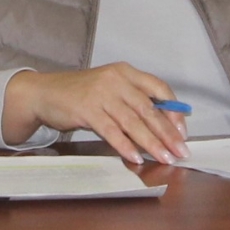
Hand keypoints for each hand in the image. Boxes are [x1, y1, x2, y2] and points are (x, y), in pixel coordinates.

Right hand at [2, 62, 189, 164]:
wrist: (46, 92)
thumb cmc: (83, 93)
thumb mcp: (111, 88)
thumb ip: (133, 99)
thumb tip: (162, 123)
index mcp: (126, 72)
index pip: (158, 87)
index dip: (173, 109)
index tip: (182, 130)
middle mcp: (117, 79)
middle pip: (149, 108)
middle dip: (167, 132)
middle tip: (180, 150)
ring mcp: (102, 94)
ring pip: (133, 122)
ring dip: (151, 142)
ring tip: (165, 158)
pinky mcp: (87, 110)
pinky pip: (111, 131)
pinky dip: (125, 146)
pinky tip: (136, 158)